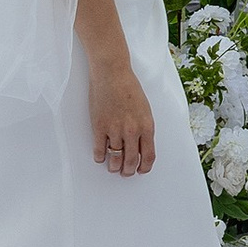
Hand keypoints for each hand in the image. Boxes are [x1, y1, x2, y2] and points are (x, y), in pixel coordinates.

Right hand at [89, 59, 156, 173]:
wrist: (112, 73)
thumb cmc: (129, 88)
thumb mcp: (145, 110)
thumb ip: (144, 129)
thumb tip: (140, 147)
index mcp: (147, 126)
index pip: (148, 156)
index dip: (144, 168)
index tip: (140, 171)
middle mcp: (132, 130)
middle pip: (131, 161)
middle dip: (128, 171)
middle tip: (125, 173)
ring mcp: (115, 129)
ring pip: (115, 159)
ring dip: (114, 167)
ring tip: (113, 167)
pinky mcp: (99, 127)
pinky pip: (99, 150)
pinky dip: (100, 157)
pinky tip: (101, 157)